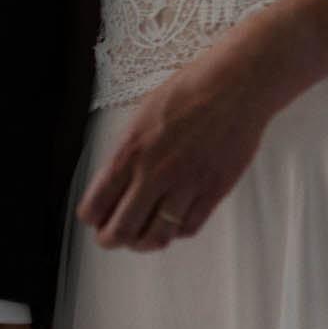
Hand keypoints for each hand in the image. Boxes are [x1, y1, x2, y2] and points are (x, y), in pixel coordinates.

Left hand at [78, 38, 279, 250]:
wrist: (235, 86)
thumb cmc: (190, 91)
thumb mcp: (141, 117)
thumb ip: (127, 153)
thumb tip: (116, 183)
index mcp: (129, 152)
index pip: (96, 204)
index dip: (92, 218)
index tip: (96, 218)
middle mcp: (154, 173)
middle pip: (121, 230)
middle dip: (112, 239)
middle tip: (114, 237)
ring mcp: (186, 184)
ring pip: (156, 236)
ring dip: (145, 242)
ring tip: (144, 237)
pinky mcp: (214, 190)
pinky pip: (189, 227)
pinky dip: (178, 232)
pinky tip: (175, 221)